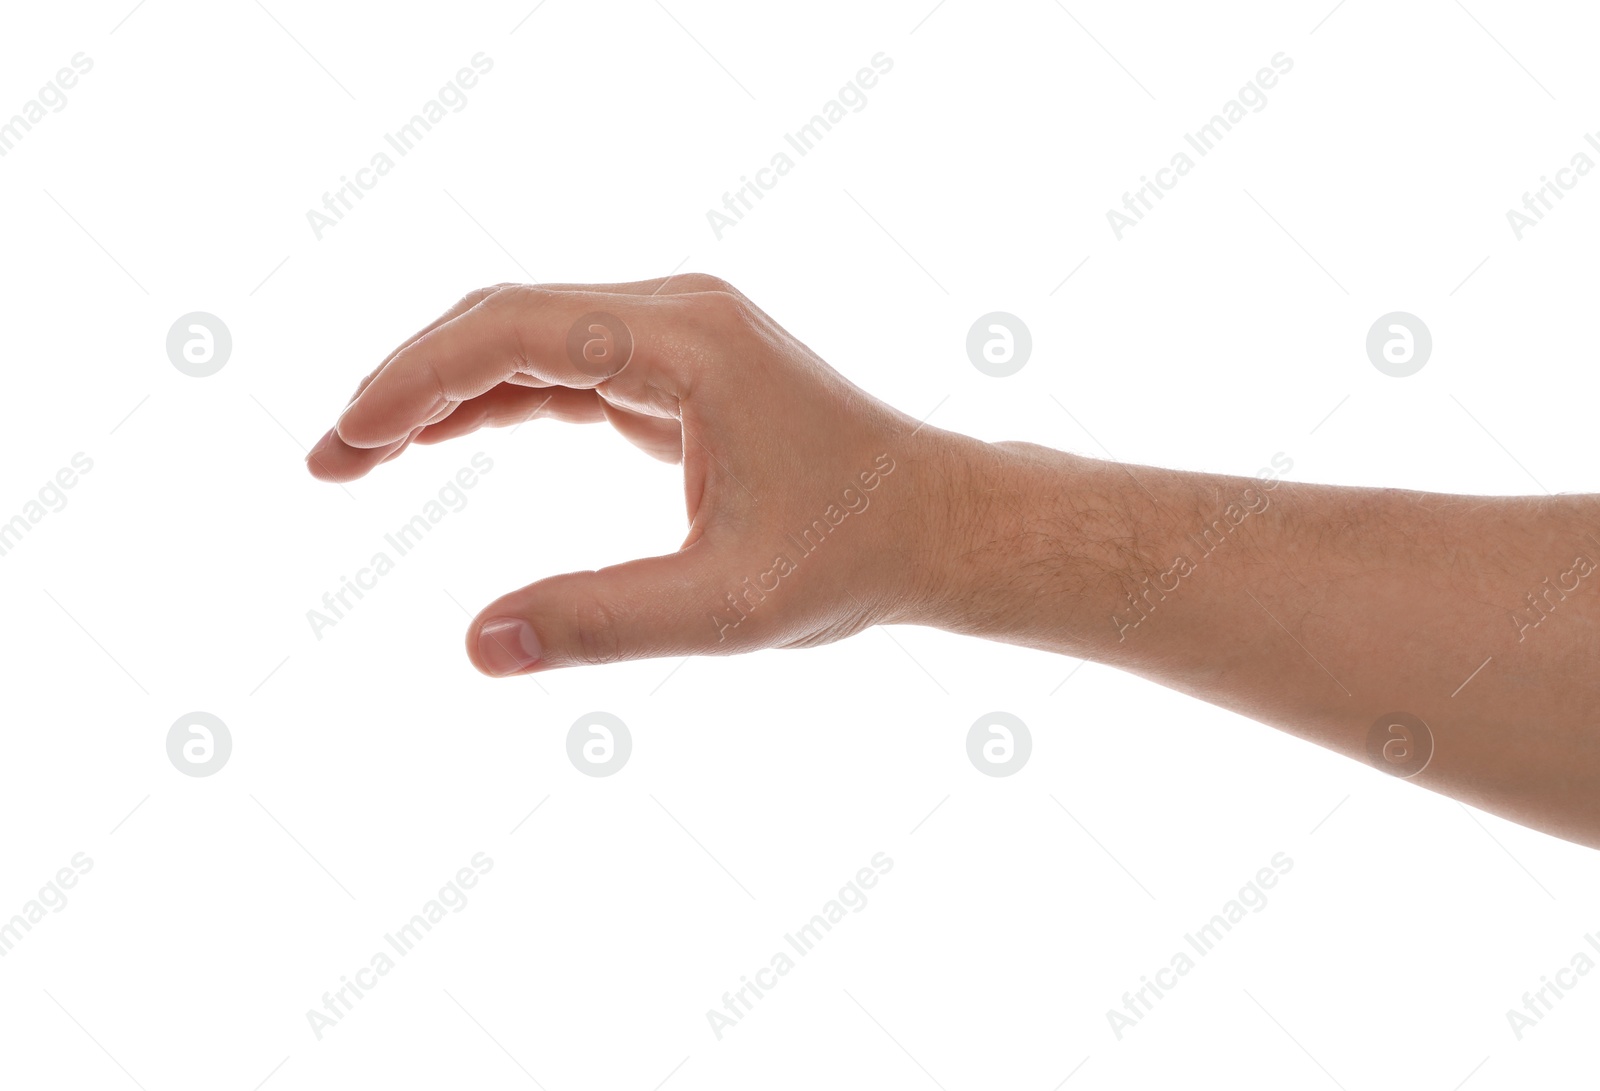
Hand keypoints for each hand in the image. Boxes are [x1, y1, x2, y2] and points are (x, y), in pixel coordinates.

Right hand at [307, 275, 983, 675]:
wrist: (937, 524)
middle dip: (411, 381)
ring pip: (530, 335)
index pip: (515, 333)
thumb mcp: (728, 608)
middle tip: (329, 458)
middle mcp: (678, 314)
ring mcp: (680, 332)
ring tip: (361, 453)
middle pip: (507, 316)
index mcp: (688, 344)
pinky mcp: (680, 364)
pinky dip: (500, 397)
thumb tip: (477, 646)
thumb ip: (603, 624)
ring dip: (446, 387)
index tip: (345, 445)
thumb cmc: (852, 557)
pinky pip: (568, 365)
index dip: (415, 383)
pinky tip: (444, 435)